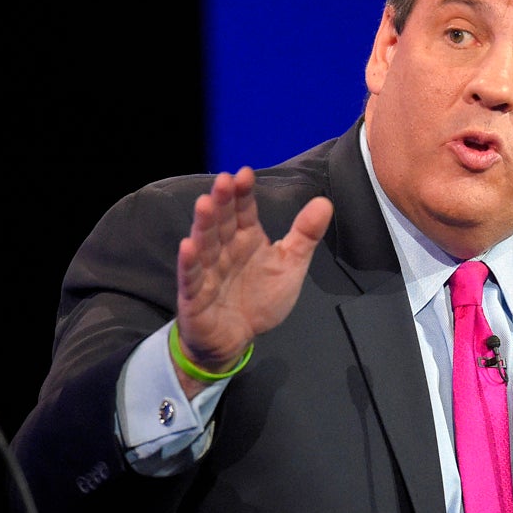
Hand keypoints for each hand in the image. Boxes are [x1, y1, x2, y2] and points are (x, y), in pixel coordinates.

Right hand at [172, 167, 332, 393]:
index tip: (244, 174)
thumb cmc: (259, 299)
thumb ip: (305, 235)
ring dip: (204, 224)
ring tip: (204, 204)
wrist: (236, 339)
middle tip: (223, 180)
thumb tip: (325, 201)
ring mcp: (207, 271)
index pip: (243, 210)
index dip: (243, 193)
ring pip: (205, 243)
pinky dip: (189, 263)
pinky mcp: (194, 295)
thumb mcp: (289, 265)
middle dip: (222, 201)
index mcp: (246, 238)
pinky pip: (191, 277)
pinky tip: (188, 246)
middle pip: (222, 222)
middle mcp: (224, 249)